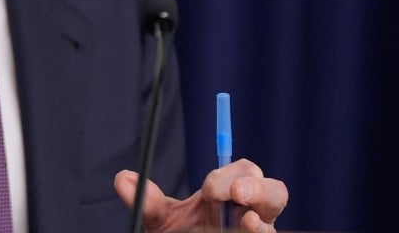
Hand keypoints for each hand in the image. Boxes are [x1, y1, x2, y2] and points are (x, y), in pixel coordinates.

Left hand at [114, 159, 288, 232]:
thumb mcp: (161, 218)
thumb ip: (148, 200)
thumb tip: (122, 178)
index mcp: (231, 195)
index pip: (246, 172)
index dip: (230, 175)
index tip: (207, 188)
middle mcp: (251, 215)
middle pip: (275, 192)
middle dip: (258, 189)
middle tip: (236, 193)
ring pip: (271, 225)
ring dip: (261, 222)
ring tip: (247, 222)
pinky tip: (247, 232)